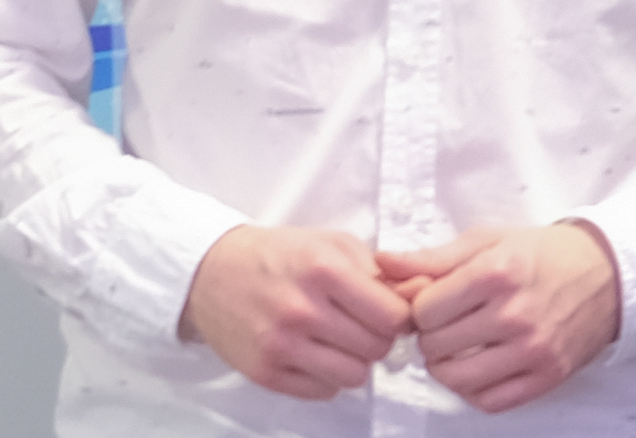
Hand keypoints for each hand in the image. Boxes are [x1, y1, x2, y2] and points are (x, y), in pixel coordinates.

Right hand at [179, 224, 412, 399]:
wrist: (213, 272)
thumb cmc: (282, 255)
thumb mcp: (333, 244)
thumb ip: (381, 272)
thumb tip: (423, 297)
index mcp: (323, 270)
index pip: (393, 316)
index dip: (399, 317)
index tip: (389, 312)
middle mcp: (301, 309)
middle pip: (377, 349)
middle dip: (378, 338)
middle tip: (361, 325)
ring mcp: (280, 345)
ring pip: (354, 376)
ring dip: (355, 361)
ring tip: (340, 341)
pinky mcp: (264, 372)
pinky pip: (323, 391)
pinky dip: (328, 377)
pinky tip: (315, 353)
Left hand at [379, 221, 622, 412]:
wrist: (607, 274)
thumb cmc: (541, 254)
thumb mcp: (488, 242)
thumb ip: (432, 258)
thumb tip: (381, 263)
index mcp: (497, 273)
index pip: (424, 310)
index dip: (421, 306)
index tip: (435, 300)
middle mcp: (515, 314)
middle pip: (435, 345)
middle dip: (432, 335)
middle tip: (449, 322)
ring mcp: (533, 350)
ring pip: (455, 378)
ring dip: (446, 365)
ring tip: (458, 346)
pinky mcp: (546, 377)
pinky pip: (488, 401)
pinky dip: (473, 389)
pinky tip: (479, 367)